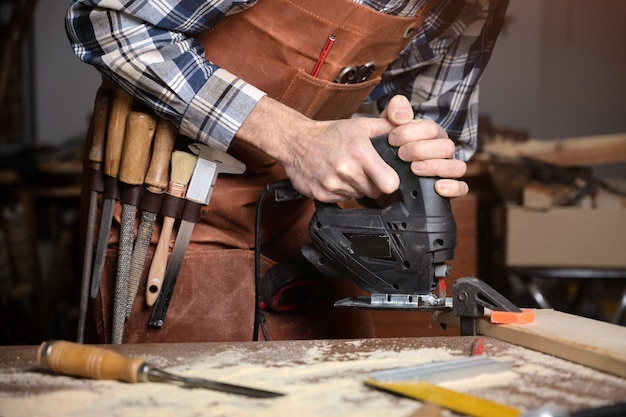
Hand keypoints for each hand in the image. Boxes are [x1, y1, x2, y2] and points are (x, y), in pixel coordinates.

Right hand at [237, 97, 399, 201]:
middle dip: (373, 183)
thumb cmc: (328, 133)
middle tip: (363, 170)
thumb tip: (408, 127)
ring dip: (356, 187)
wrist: (295, 140)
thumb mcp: (360, 125)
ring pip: (358, 197)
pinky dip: (341, 191)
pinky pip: (342, 200)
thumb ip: (386, 127)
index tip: (386, 176)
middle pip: (375, 192)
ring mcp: (332, 185)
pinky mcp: (321, 195)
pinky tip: (335, 177)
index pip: (389, 184)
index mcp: (360, 153)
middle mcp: (346, 171)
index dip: (390, 181)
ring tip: (346, 171)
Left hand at [382, 95, 468, 197]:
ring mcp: (448, 169)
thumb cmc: (392, 146)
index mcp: (433, 134)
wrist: (386, 172)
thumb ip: (395, 110)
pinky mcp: (449, 187)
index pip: (432, 128)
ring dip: (435, 167)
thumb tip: (403, 116)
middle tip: (401, 154)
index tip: (392, 139)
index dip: (411, 132)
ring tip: (415, 169)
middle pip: (447, 147)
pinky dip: (453, 188)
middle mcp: (444, 150)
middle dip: (420, 150)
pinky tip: (437, 187)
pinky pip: (462, 188)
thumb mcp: (388, 124)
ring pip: (458, 167)